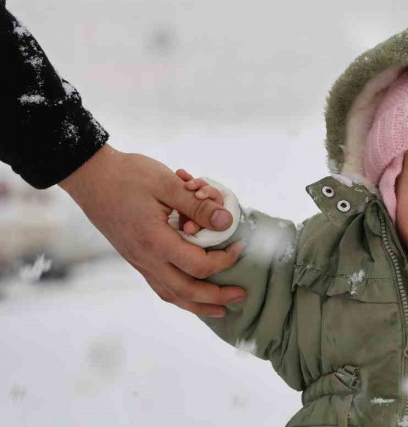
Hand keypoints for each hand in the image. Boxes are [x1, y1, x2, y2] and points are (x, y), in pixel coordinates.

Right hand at [58, 144, 245, 316]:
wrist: (90, 176)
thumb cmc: (128, 175)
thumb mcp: (167, 183)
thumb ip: (198, 206)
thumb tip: (227, 223)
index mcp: (155, 241)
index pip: (198, 265)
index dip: (224, 261)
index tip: (240, 246)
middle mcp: (145, 258)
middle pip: (186, 292)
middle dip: (216, 297)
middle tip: (241, 294)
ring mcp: (137, 261)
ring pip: (170, 294)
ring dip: (198, 304)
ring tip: (221, 308)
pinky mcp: (134, 257)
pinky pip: (159, 285)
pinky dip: (180, 294)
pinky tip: (193, 293)